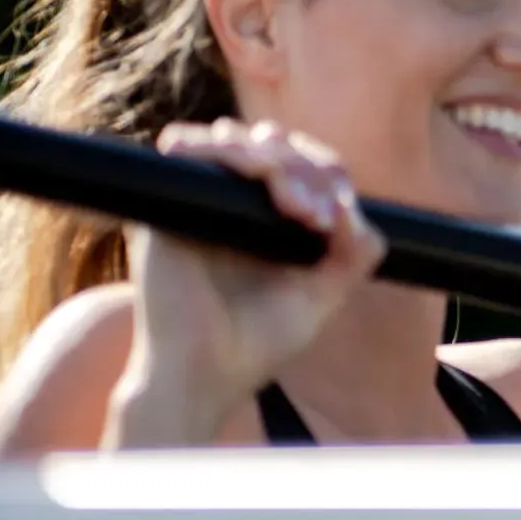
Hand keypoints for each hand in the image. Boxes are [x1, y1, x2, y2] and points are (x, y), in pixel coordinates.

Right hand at [110, 118, 386, 447]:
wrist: (204, 380)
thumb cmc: (257, 345)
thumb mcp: (322, 295)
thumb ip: (353, 254)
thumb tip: (357, 212)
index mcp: (262, 219)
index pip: (298, 161)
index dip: (325, 170)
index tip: (339, 214)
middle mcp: (225, 204)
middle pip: (271, 142)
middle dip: (308, 166)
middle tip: (320, 216)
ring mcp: (193, 202)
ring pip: (235, 139)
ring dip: (279, 160)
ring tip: (299, 208)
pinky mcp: (163, 206)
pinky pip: (188, 150)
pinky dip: (232, 153)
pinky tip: (267, 183)